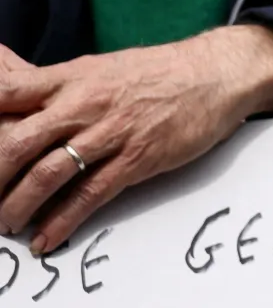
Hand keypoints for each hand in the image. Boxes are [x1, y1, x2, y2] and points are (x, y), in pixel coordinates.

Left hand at [0, 25, 272, 252]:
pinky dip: (62, 222)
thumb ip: (55, 86)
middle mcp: (85, 104)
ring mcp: (112, 132)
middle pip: (18, 143)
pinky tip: (47, 239)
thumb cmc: (157, 72)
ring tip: (8, 225)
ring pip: (49, 174)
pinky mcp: (137, 158)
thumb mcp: (100, 68)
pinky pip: (90, 195)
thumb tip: (10, 85)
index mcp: (72, 78)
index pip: (9, 93)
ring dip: (19, 206)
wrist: (216, 73)